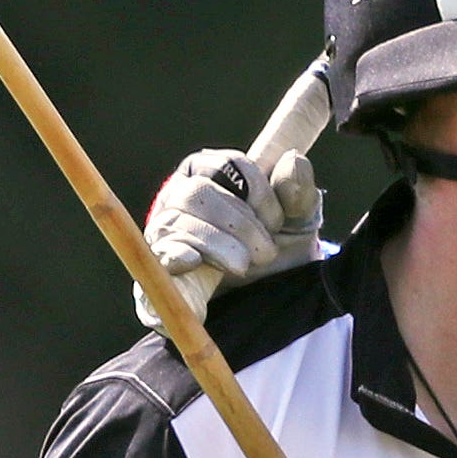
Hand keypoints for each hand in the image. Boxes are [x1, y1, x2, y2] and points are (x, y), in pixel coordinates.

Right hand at [143, 64, 331, 317]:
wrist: (259, 297)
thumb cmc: (275, 245)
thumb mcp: (297, 220)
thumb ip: (298, 190)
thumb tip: (292, 160)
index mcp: (213, 171)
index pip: (229, 163)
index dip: (258, 191)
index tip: (278, 221)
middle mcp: (182, 191)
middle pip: (200, 193)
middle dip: (240, 224)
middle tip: (266, 252)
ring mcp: (165, 225)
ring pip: (181, 221)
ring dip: (219, 245)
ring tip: (243, 265)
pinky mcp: (158, 262)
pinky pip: (160, 252)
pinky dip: (178, 255)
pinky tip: (193, 260)